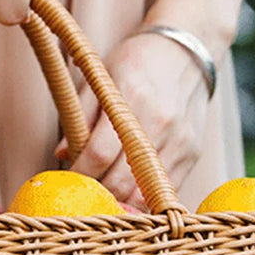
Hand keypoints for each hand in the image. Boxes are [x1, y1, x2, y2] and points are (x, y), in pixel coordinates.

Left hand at [55, 33, 210, 210]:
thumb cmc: (136, 63)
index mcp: (131, 99)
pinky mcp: (192, 153)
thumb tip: (62, 154)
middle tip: (85, 194)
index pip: (99, 154)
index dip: (80, 174)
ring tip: (105, 199)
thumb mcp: (102, 78)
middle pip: (122, 180)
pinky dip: (145, 199)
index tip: (70, 180)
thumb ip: (81, 116)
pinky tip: (130, 196)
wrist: (186, 51)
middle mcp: (159, 123)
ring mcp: (179, 141)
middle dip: (98, 193)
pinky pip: (165, 190)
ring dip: (121, 203)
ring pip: (145, 192)